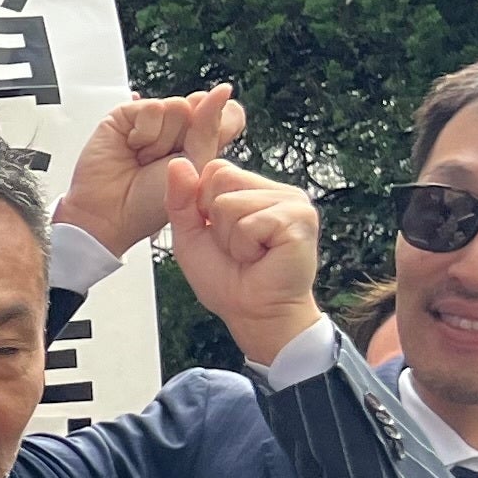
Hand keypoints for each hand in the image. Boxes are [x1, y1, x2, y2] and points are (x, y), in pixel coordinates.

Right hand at [56, 87, 238, 258]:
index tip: (196, 156)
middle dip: (187, 140)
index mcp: (201, 139)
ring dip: (162, 141)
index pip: (228, 114)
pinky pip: (153, 108)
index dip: (217, 129)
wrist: (112, 214)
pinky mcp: (128, 113)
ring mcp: (154, 118)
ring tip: (145, 158)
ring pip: (178, 107)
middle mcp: (178, 125)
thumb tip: (222, 90)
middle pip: (202, 107)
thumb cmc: (151, 201)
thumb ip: (211, 127)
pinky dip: (144, 133)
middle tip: (166, 163)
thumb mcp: (197, 167)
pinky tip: (132, 147)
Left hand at [165, 158, 323, 362]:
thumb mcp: (190, 236)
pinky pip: (250, 223)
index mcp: (254, 190)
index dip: (203, 204)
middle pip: (222, 178)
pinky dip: (245, 247)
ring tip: (250, 254)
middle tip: (237, 246)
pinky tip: (262, 257)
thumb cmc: (228, 280)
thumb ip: (181, 200)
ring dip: (230, 238)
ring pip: (231, 203)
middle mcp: (277, 190)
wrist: (254, 314)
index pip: (215, 168)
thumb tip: (176, 163)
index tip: (217, 233)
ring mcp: (292, 202)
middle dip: (216, 221)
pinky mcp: (300, 219)